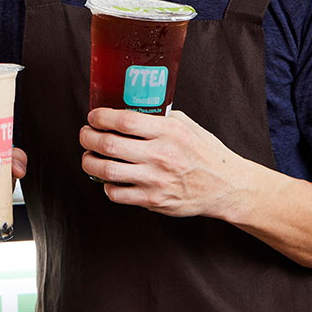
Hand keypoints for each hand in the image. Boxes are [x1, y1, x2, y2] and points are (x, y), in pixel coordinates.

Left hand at [80, 108, 254, 219]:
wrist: (225, 186)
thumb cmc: (205, 153)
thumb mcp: (187, 126)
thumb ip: (160, 119)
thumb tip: (130, 111)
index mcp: (169, 131)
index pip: (125, 120)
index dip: (101, 117)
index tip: (94, 117)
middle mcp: (161, 154)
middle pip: (109, 144)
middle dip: (88, 138)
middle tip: (86, 135)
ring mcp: (156, 179)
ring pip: (106, 171)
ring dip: (89, 162)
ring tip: (89, 157)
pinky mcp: (153, 200)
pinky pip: (116, 194)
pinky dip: (106, 185)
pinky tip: (109, 179)